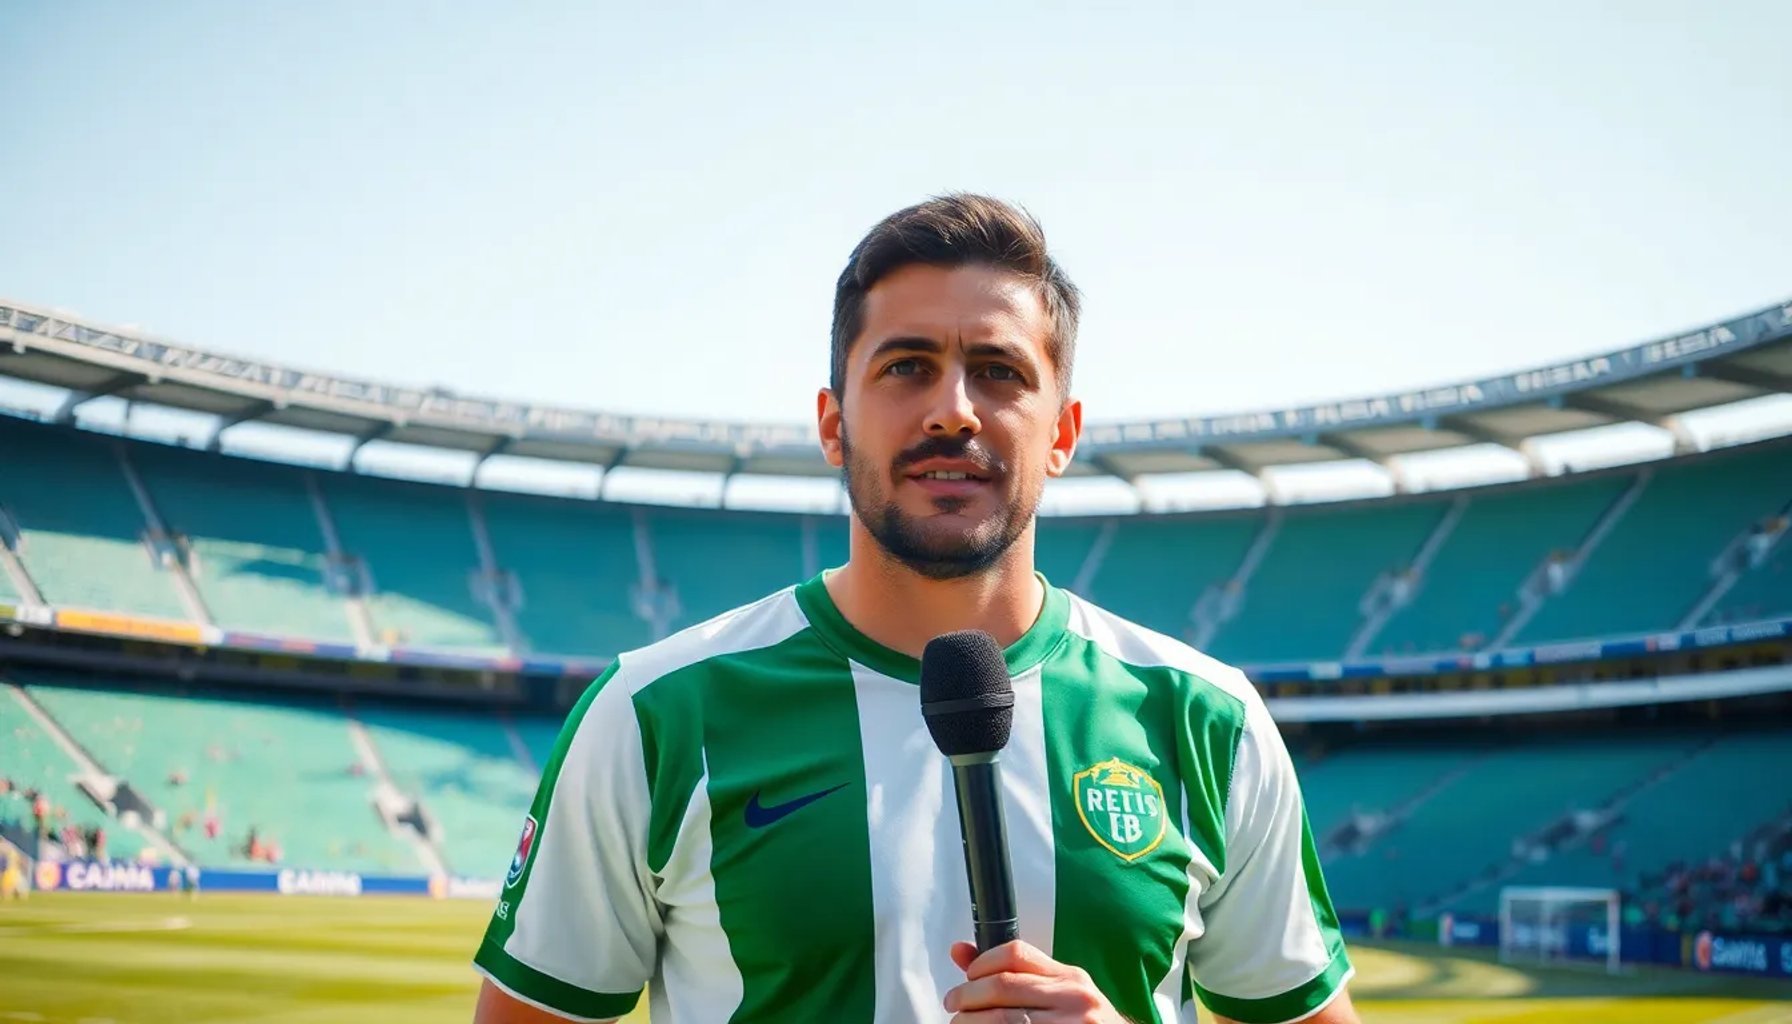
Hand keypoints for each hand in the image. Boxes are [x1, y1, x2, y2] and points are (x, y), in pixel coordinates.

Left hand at [942, 940, 1127, 1022]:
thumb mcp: (1061, 994)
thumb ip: (1016, 974)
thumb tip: (958, 951)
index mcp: (1070, 978)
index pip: (1015, 953)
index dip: (981, 963)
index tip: (968, 977)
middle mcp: (1073, 999)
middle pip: (1002, 986)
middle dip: (966, 996)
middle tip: (953, 1004)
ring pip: (1002, 1019)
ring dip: (969, 1021)